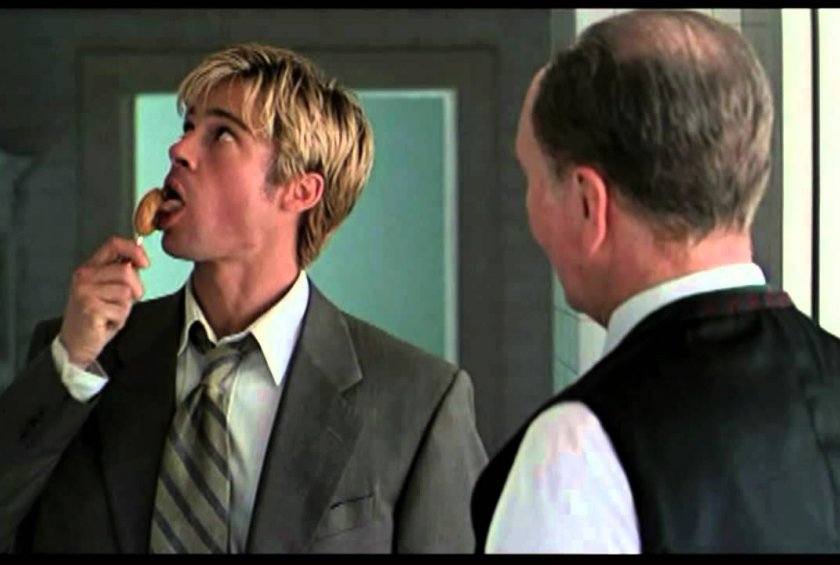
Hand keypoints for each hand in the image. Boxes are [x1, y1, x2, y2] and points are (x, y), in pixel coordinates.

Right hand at [59, 236, 149, 367]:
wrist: (76, 343)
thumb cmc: (96, 316)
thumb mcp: (109, 290)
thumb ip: (121, 275)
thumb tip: (140, 261)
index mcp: (90, 268)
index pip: (113, 244)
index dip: (134, 250)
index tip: (145, 263)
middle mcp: (84, 277)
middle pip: (126, 271)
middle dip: (136, 289)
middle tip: (126, 302)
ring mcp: (85, 292)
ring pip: (126, 292)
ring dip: (125, 307)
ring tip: (111, 313)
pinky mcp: (90, 308)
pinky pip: (121, 310)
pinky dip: (120, 319)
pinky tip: (106, 322)